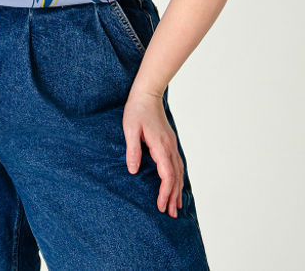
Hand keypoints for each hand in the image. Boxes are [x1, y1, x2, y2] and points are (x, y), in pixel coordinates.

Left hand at [122, 91, 183, 218]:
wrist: (147, 94)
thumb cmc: (137, 110)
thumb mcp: (130, 129)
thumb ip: (132, 150)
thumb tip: (133, 170)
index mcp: (161, 146)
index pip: (167, 175)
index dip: (165, 192)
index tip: (161, 206)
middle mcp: (169, 147)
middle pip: (176, 177)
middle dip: (173, 196)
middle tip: (171, 214)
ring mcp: (172, 144)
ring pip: (179, 171)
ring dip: (178, 189)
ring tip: (176, 205)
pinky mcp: (170, 141)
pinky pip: (177, 164)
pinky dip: (179, 177)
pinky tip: (177, 184)